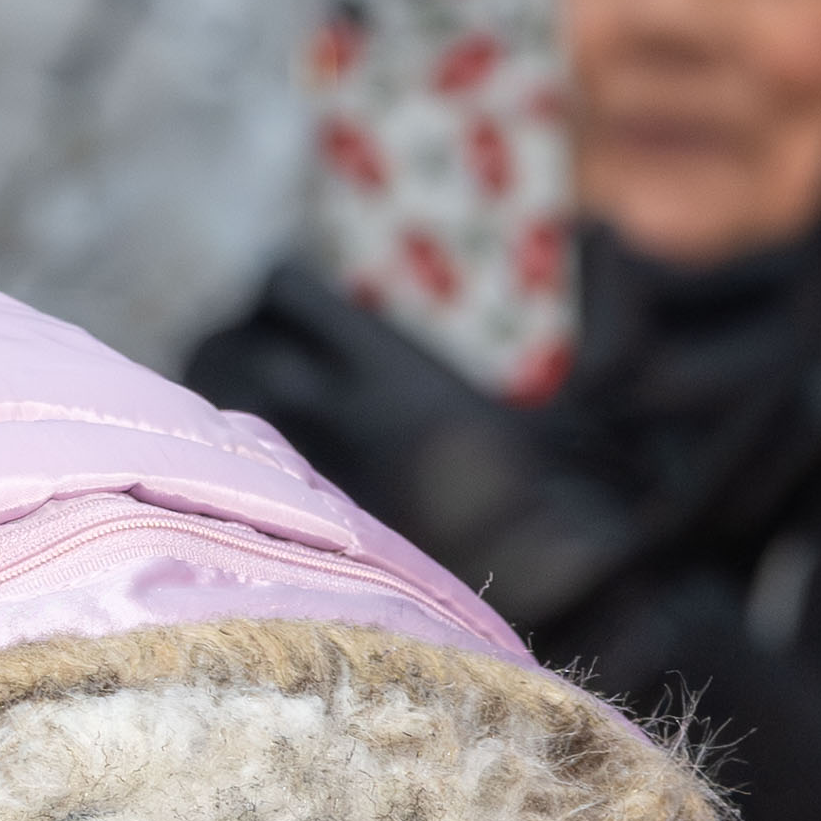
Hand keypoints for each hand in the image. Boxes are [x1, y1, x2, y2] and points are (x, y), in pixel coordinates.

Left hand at [186, 262, 647, 644]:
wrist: (545, 599)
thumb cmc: (574, 494)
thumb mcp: (600, 388)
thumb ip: (607, 301)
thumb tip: (604, 220)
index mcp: (387, 373)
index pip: (286, 291)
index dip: (287, 283)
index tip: (301, 289)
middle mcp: (331, 419)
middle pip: (229, 345)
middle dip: (238, 335)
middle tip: (264, 342)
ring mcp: (308, 478)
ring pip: (213, 411)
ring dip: (221, 393)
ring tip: (248, 394)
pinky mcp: (301, 530)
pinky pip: (230, 475)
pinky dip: (228, 456)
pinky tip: (254, 459)